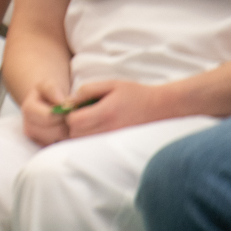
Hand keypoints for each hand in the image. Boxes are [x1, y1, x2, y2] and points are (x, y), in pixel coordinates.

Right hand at [20, 81, 72, 146]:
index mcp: (28, 110)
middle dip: (67, 124)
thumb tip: (61, 102)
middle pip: (55, 132)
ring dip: (69, 133)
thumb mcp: (48, 84)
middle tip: (72, 116)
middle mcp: (29, 127)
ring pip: (60, 142)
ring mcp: (36, 139)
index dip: (63, 113)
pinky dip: (67, 140)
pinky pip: (60, 148)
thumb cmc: (48, 93)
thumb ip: (53, 89)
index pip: (49, 117)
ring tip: (70, 123)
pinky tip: (68, 130)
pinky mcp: (44, 147)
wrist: (44, 103)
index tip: (70, 107)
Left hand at [56, 79, 173, 138]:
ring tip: (89, 121)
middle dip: (72, 125)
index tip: (75, 107)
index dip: (69, 114)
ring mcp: (113, 140)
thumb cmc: (135, 93)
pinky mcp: (117, 145)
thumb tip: (69, 100)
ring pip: (84, 143)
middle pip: (75, 135)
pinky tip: (97, 128)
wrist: (161, 107)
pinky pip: (95, 146)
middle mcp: (108, 129)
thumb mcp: (111, 84)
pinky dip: (90, 139)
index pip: (75, 121)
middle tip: (80, 114)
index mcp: (106, 113)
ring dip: (80, 133)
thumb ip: (88, 90)